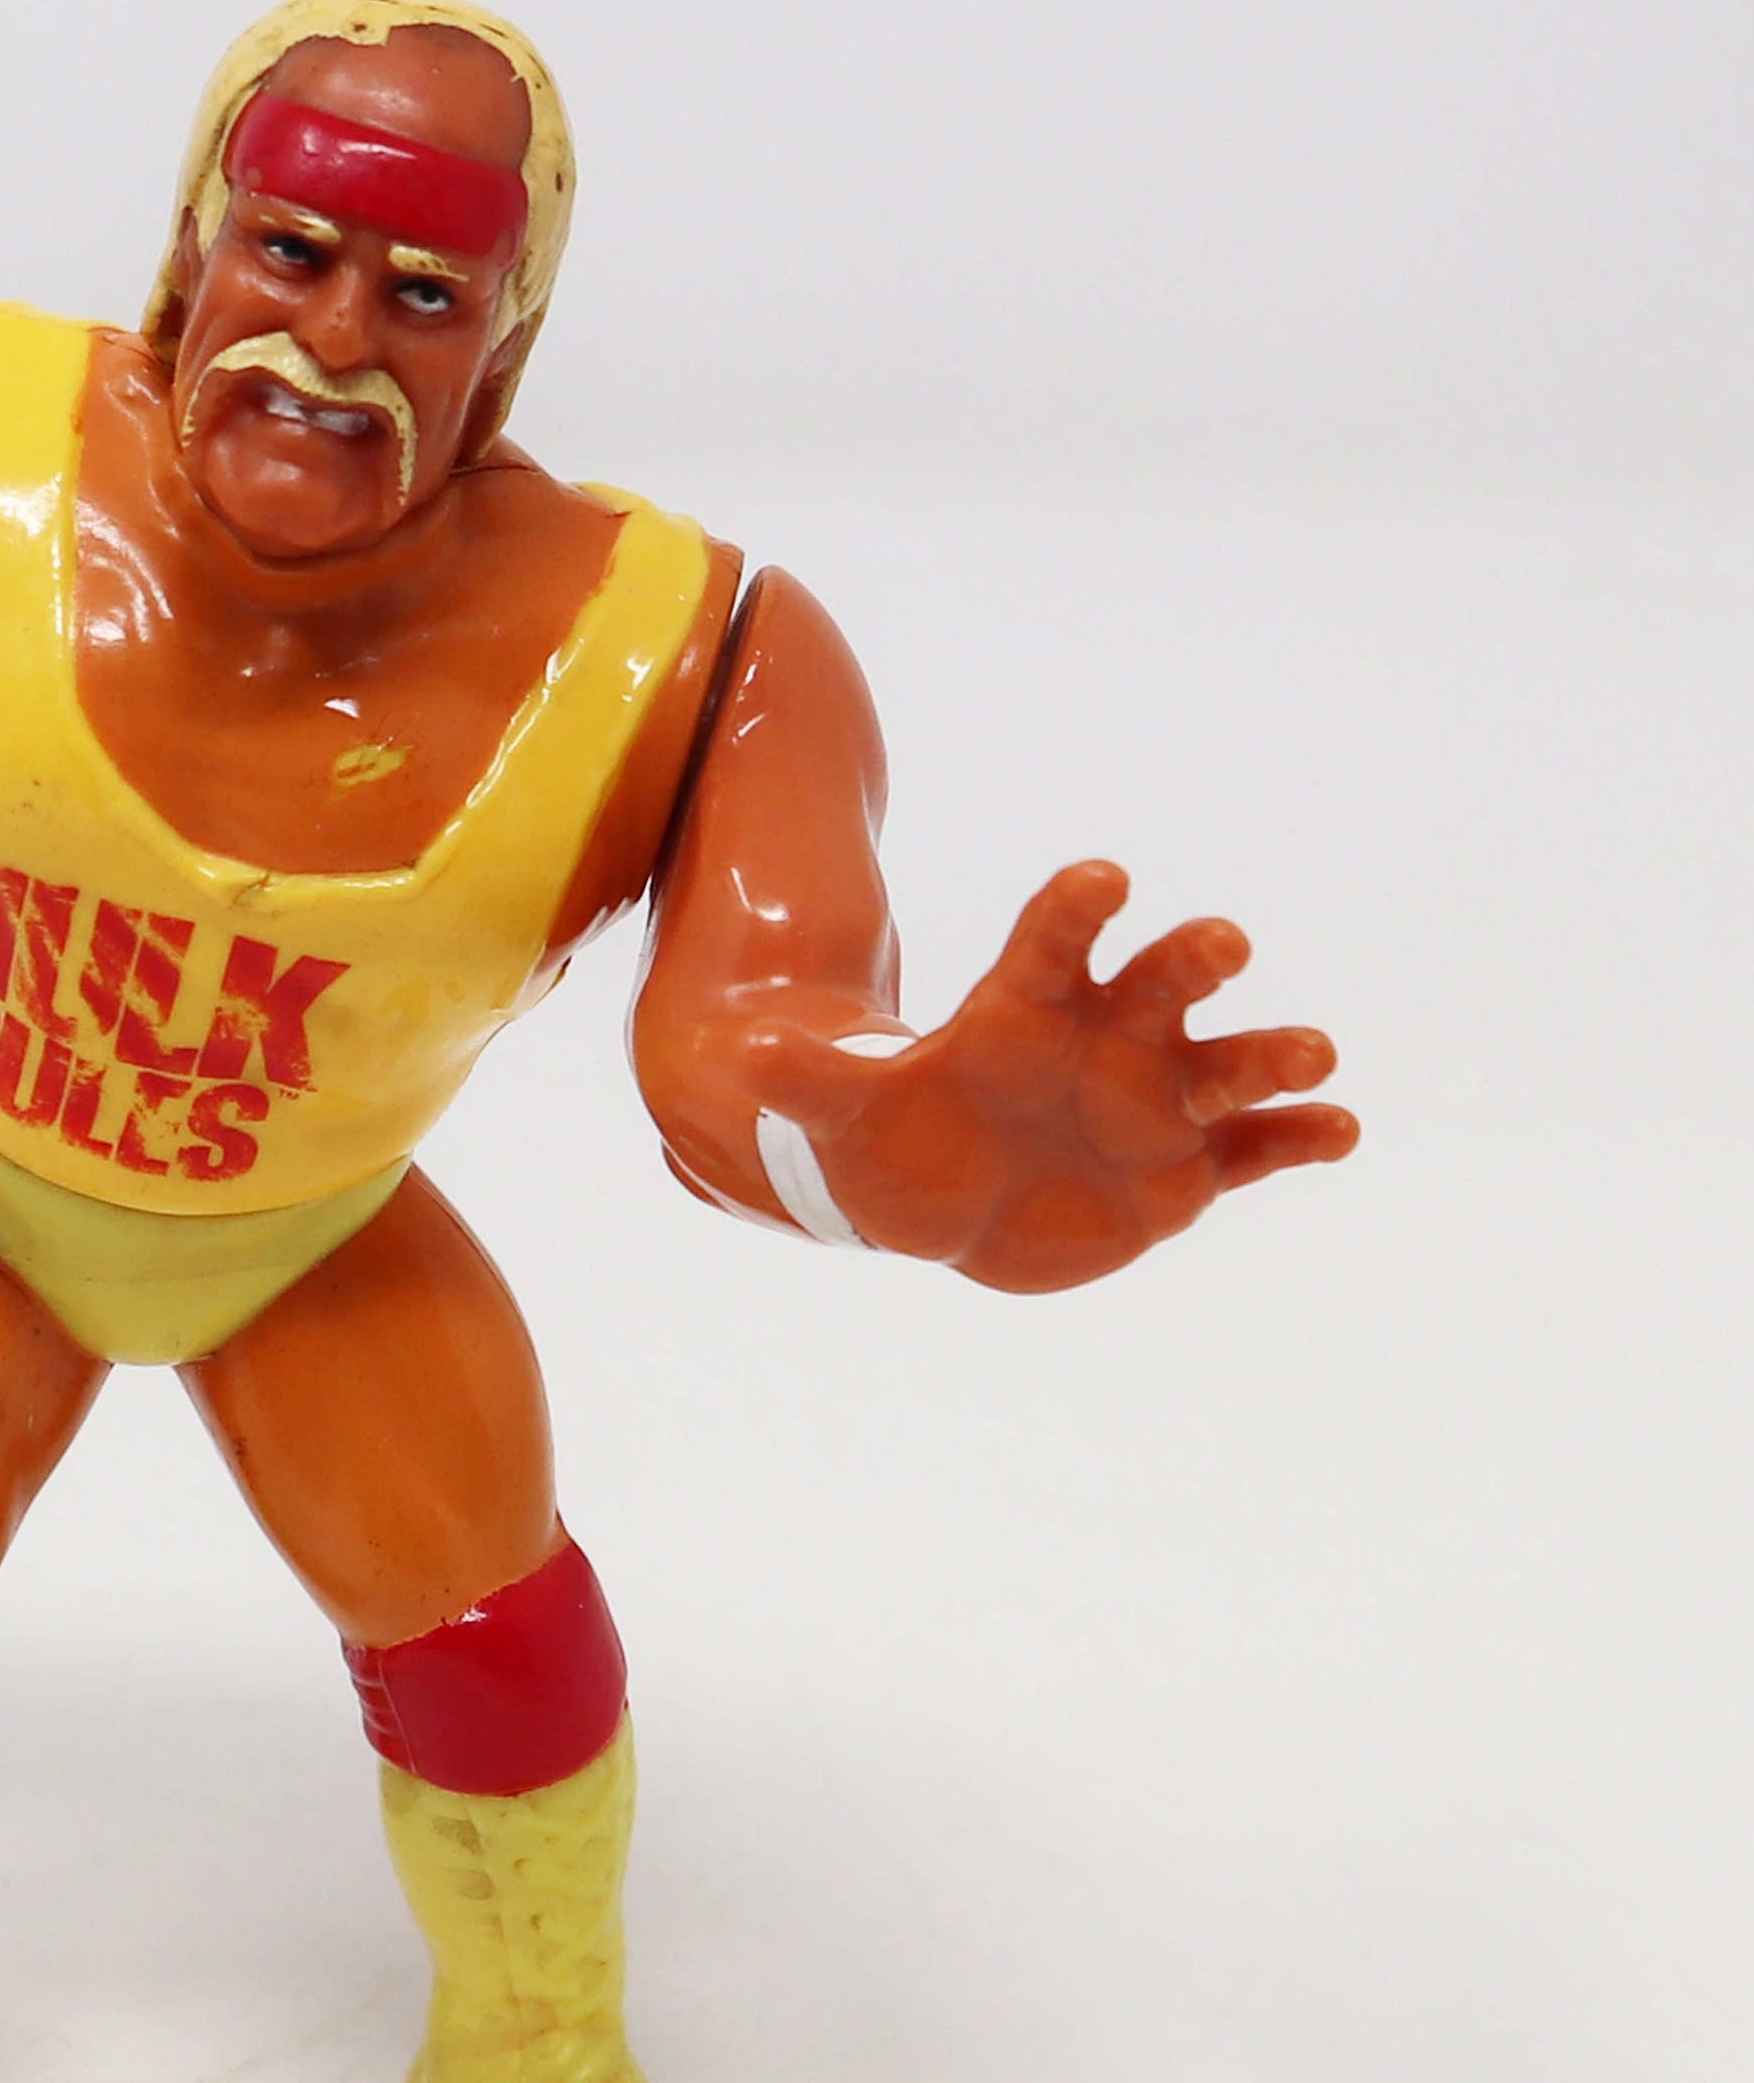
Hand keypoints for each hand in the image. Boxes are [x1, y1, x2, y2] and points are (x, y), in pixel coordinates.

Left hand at [747, 862, 1357, 1291]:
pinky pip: (1253, 1150)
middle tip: (1221, 945)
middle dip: (1189, 962)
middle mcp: (1107, 1040)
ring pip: (1225, 1066)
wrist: (948, 1204)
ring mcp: (1156, 1103)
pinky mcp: (1187, 1171)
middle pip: (1157, 984)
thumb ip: (807, 1078)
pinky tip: (1338, 1131)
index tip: (1103, 877)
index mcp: (1026, 1008)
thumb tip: (743, 1058)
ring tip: (1311, 1054)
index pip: (1053, 940)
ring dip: (1270, 1055)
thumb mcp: (841, 1110)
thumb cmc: (898, 1137)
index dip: (1075, 907)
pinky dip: (1298, 1138)